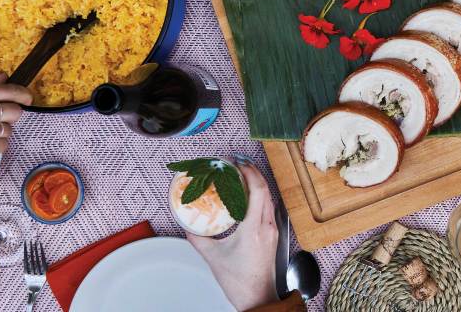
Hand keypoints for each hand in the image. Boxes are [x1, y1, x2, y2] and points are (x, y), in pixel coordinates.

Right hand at [188, 160, 280, 311]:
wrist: (258, 298)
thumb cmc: (240, 282)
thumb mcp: (213, 258)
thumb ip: (198, 240)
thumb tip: (188, 227)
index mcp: (254, 229)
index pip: (257, 191)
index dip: (249, 172)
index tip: (237, 162)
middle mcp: (267, 226)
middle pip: (265, 190)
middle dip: (253, 172)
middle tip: (238, 163)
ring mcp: (272, 231)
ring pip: (269, 198)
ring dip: (257, 184)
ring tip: (242, 175)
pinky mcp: (272, 236)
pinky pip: (268, 208)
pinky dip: (259, 197)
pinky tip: (248, 197)